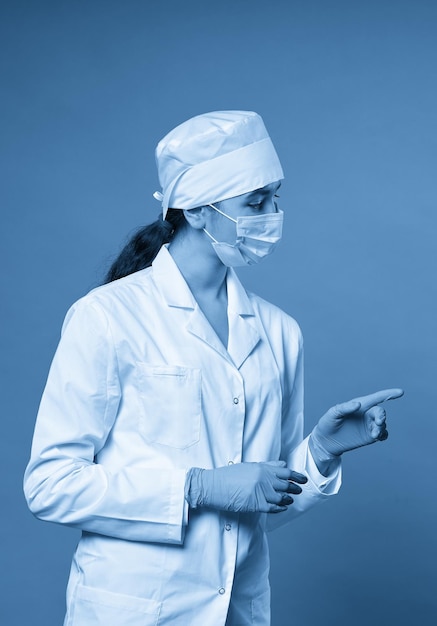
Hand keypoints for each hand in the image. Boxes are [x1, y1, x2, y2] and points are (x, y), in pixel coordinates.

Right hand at [185, 461, 307, 513]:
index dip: (297, 476)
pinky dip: (279, 508)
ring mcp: (260, 492)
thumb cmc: (228, 475)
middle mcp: (263, 479)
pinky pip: (272, 508)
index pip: (285, 472)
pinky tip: (282, 508)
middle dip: (294, 488)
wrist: (213, 486)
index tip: (303, 479)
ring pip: (281, 497)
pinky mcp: (254, 504)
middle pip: (285, 485)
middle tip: (299, 491)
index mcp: (262, 468)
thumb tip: (283, 464)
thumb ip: (268, 465)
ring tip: (290, 500)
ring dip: (287, 499)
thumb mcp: (249, 466)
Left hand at [311, 388, 403, 458]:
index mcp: (359, 405)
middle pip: (380, 412)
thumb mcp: (333, 414)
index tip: (401, 392)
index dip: (389, 394)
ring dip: (381, 427)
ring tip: (374, 434)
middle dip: (382, 416)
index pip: (377, 398)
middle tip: (378, 422)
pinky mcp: (370, 436)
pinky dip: (383, 434)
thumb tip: (358, 404)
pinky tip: (378, 436)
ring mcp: (369, 425)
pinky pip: (382, 434)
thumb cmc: (328, 423)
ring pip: (383, 424)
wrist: (326, 440)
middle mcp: (366, 413)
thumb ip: (345, 408)